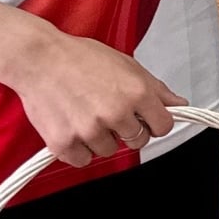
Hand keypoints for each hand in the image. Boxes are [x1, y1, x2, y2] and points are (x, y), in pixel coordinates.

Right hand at [0, 20, 182, 167]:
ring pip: (109, 151)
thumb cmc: (80, 57)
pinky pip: (83, 160)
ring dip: (100, 138)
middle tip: (108, 111)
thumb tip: (179, 104)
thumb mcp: (127, 65)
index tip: (145, 119)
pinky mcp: (65, 143)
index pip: (164, 126)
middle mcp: (116, 113)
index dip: (154, 123)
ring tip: (85, 113)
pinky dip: (78, 149)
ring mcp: (90, 130)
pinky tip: (72, 126)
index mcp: (137, 92)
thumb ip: (156, 89)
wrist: (38, 59)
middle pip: (138, 141)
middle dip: (127, 130)